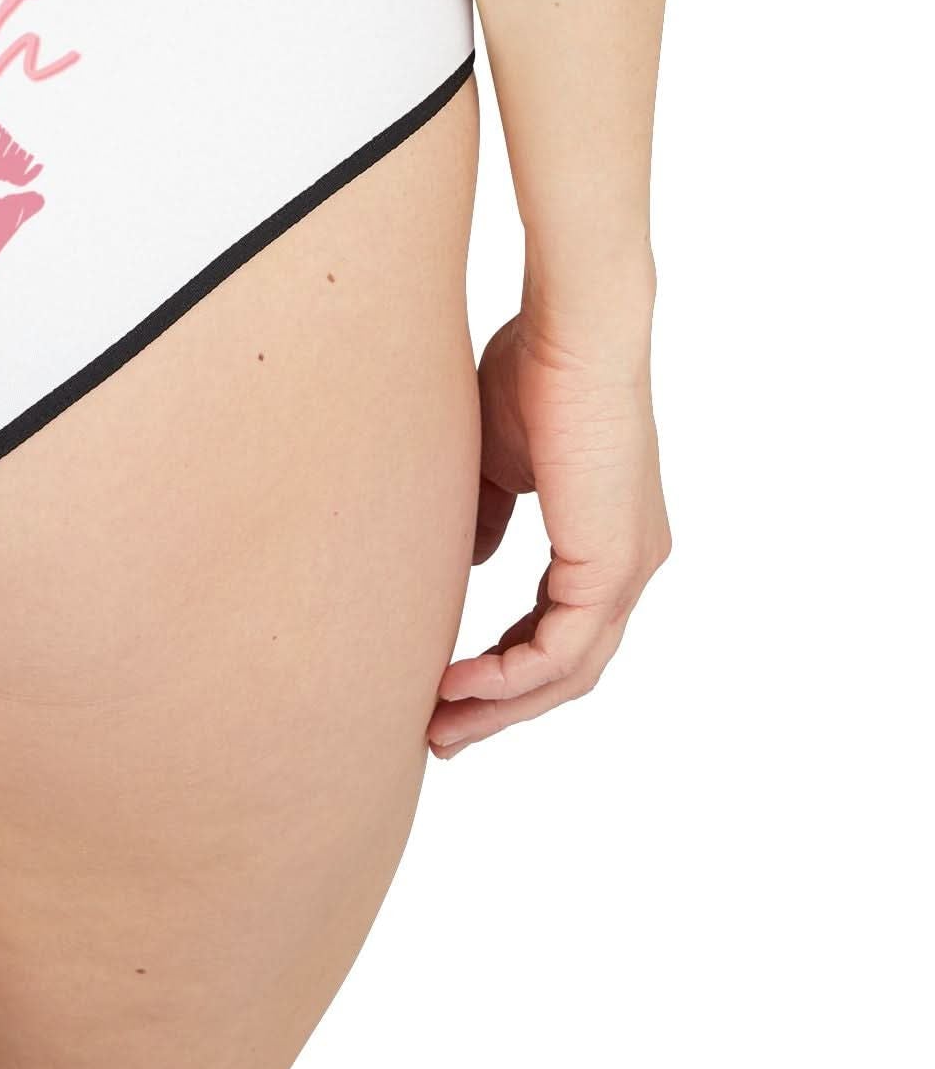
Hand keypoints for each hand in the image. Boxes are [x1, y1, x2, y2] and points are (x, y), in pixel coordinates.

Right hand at [429, 308, 669, 756]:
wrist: (570, 334)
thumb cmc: (531, 370)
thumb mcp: (496, 458)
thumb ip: (487, 515)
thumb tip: (471, 559)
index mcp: (608, 537)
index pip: (558, 626)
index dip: (503, 663)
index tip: (446, 686)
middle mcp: (629, 563)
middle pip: (568, 667)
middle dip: (500, 707)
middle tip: (441, 734)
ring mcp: (628, 569)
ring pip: (568, 671)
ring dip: (500, 705)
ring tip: (439, 724)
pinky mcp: (612, 566)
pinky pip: (561, 650)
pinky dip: (508, 676)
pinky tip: (458, 683)